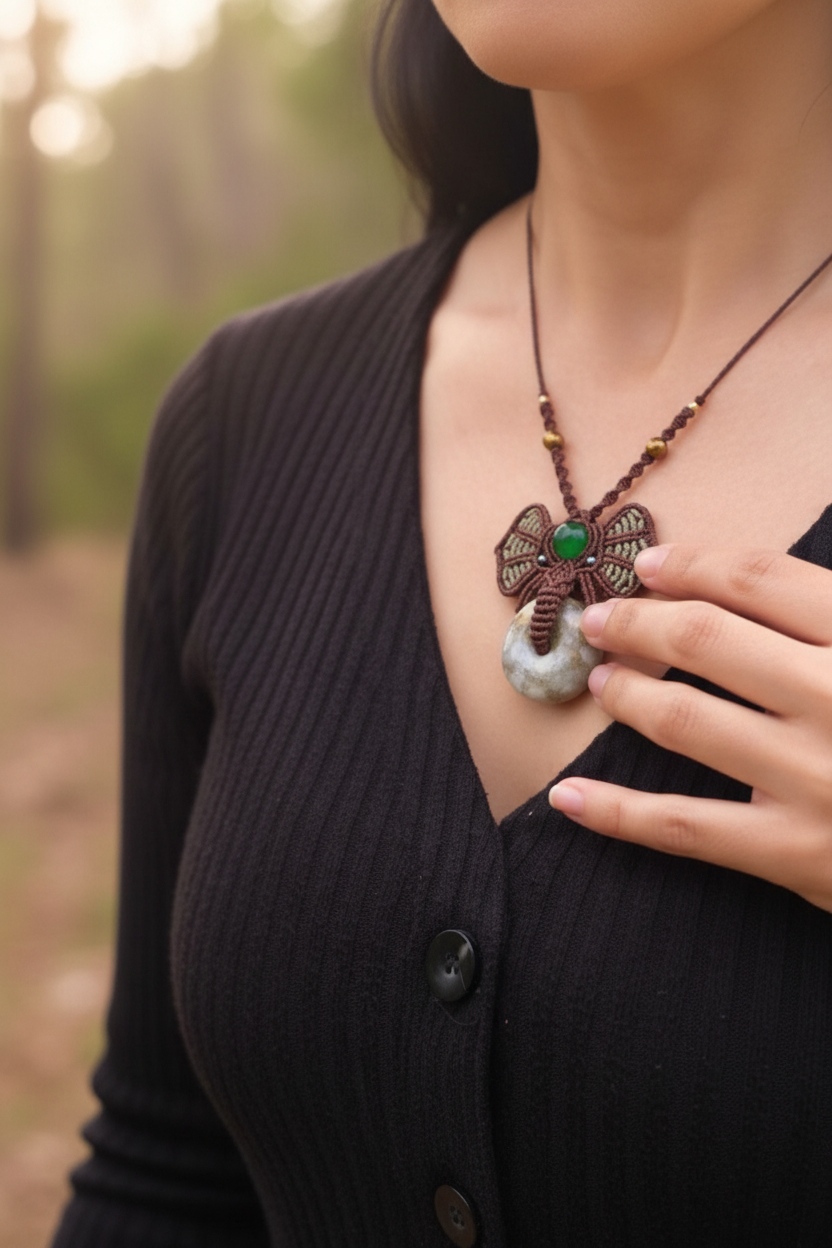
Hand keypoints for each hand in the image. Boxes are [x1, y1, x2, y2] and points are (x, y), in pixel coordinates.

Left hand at [548, 544, 831, 911]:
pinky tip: (566, 798)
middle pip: (707, 639)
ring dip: (628, 695)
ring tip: (603, 682)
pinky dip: (616, 814)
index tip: (653, 564)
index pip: (764, 580)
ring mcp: (814, 780)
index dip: (696, 565)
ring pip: (685, 721)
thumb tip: (759, 583)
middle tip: (605, 618)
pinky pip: (682, 828)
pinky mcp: (796, 855)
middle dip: (641, 621)